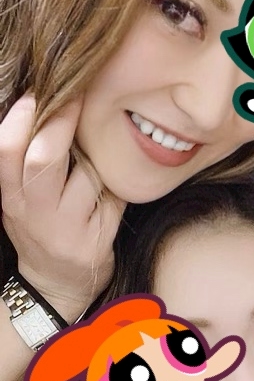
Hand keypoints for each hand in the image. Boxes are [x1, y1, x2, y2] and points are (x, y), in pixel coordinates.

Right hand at [0, 95, 124, 319]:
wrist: (57, 286)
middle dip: (62, 121)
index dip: (19, 119)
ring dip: (98, 162)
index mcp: (11, 198)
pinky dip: (117, 188)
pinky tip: (111, 195)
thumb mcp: (21, 200)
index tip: (35, 94)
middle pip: (44, 159)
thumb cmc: (41, 229)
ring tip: (95, 167)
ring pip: (89, 176)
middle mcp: (34, 215)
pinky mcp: (96, 243)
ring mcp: (65, 231)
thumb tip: (45, 104)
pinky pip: (115, 198)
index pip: (6, 152)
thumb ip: (25, 163)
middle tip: (77, 95)